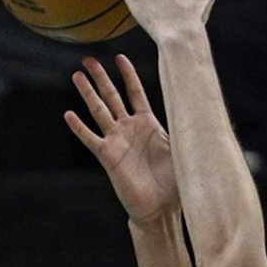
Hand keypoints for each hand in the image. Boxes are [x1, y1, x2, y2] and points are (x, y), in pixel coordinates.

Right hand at [64, 55, 178, 224]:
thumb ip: (183, 128)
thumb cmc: (175, 182)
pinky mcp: (107, 157)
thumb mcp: (182, 149)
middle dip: (101, 78)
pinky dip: (80, 127)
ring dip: (88, 94)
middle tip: (88, 59)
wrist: (161, 209)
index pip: (135, 93)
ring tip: (77, 76)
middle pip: (112, 96)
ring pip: (99, 111)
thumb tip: (197, 106)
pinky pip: (91, 138)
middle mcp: (129, 129)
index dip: (128, 75)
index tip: (119, 57)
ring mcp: (116, 141)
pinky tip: (69, 115)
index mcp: (148, 124)